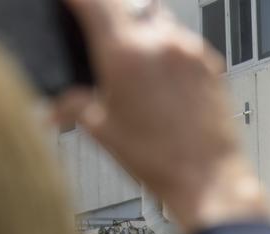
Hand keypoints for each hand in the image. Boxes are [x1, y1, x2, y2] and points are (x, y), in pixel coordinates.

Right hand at [56, 0, 269, 230]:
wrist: (209, 180)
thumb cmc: (161, 161)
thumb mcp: (102, 131)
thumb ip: (74, 106)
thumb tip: (57, 106)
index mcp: (125, 53)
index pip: (93, 1)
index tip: (71, 1)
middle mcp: (160, 43)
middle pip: (127, 2)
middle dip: (110, 11)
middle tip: (101, 32)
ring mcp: (189, 52)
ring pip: (157, 17)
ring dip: (141, 27)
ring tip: (134, 60)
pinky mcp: (211, 64)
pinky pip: (183, 41)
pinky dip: (167, 48)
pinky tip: (161, 77)